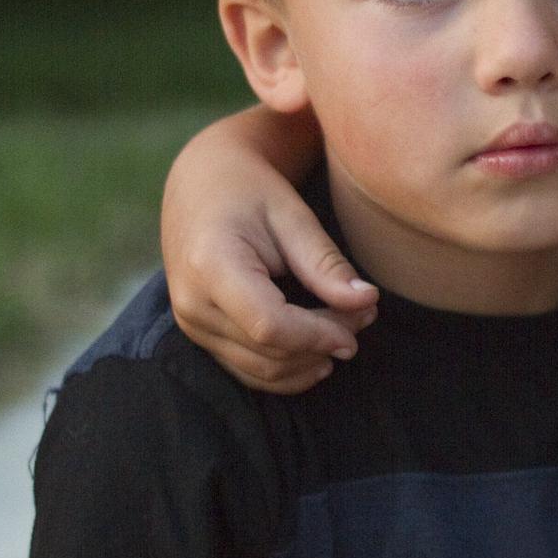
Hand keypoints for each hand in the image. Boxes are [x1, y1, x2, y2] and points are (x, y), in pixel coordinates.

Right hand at [161, 116, 378, 393]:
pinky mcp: (199, 335)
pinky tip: (318, 352)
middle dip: (324, 343)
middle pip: (269, 352)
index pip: (270, 326)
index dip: (320, 334)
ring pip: (262, 371)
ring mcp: (191, 325)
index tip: (362, 320)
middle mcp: (193, 304)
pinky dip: (289, 370)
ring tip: (346, 328)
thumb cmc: (249, 191)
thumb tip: (366, 301)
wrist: (200, 185)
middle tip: (365, 315)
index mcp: (211, 266)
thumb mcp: (292, 216)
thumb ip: (325, 264)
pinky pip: (248, 372)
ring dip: (311, 360)